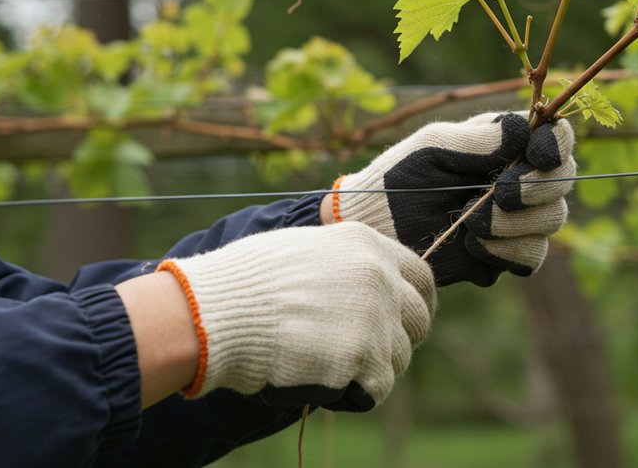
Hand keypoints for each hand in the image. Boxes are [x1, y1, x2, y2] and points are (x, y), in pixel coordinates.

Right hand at [156, 222, 434, 411]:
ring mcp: (375, 315)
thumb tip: (364, 284)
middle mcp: (380, 275)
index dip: (416, 302)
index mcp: (366, 244)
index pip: (421, 276)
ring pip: (399, 357)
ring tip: (326, 363)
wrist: (216, 312)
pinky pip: (377, 387)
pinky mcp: (363, 356)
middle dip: (398, 339)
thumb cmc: (246, 284)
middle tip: (365, 353)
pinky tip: (321, 379)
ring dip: (370, 368)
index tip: (406, 321)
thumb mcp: (305, 250)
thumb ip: (344, 264)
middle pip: (419, 319)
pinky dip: (354, 393)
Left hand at [328, 112, 574, 286]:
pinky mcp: (505, 254)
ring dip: (516, 222)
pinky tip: (472, 244)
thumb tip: (524, 131)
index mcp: (505, 144)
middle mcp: (519, 179)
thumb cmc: (398, 177)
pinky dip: (506, 250)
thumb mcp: (432, 146)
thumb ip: (478, 139)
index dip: (557, 145)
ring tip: (472, 222)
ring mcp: (516, 219)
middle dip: (537, 188)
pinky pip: (531, 256)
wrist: (375, 230)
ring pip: (552, 220)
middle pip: (563, 180)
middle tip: (501, 194)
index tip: (540, 155)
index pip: (555, 137)